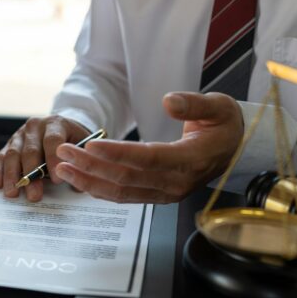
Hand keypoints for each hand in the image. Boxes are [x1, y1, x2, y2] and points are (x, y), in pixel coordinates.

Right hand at [0, 116, 90, 201]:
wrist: (60, 129)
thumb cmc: (72, 141)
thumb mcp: (82, 146)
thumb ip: (80, 163)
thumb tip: (76, 183)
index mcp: (55, 124)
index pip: (53, 140)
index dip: (53, 160)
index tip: (56, 180)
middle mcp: (35, 126)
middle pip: (31, 150)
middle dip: (31, 175)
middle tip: (34, 195)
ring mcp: (19, 135)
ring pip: (13, 154)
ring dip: (12, 175)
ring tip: (13, 193)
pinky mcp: (9, 144)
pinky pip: (0, 157)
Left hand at [54, 92, 243, 202]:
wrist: (234, 150)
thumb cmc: (225, 126)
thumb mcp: (219, 106)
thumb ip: (194, 104)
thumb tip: (169, 101)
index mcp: (191, 160)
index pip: (147, 159)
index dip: (117, 153)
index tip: (90, 145)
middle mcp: (176, 183)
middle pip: (127, 178)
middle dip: (91, 166)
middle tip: (63, 152)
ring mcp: (166, 193)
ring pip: (121, 192)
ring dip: (88, 181)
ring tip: (62, 167)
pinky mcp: (156, 195)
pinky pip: (124, 196)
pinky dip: (99, 189)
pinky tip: (79, 179)